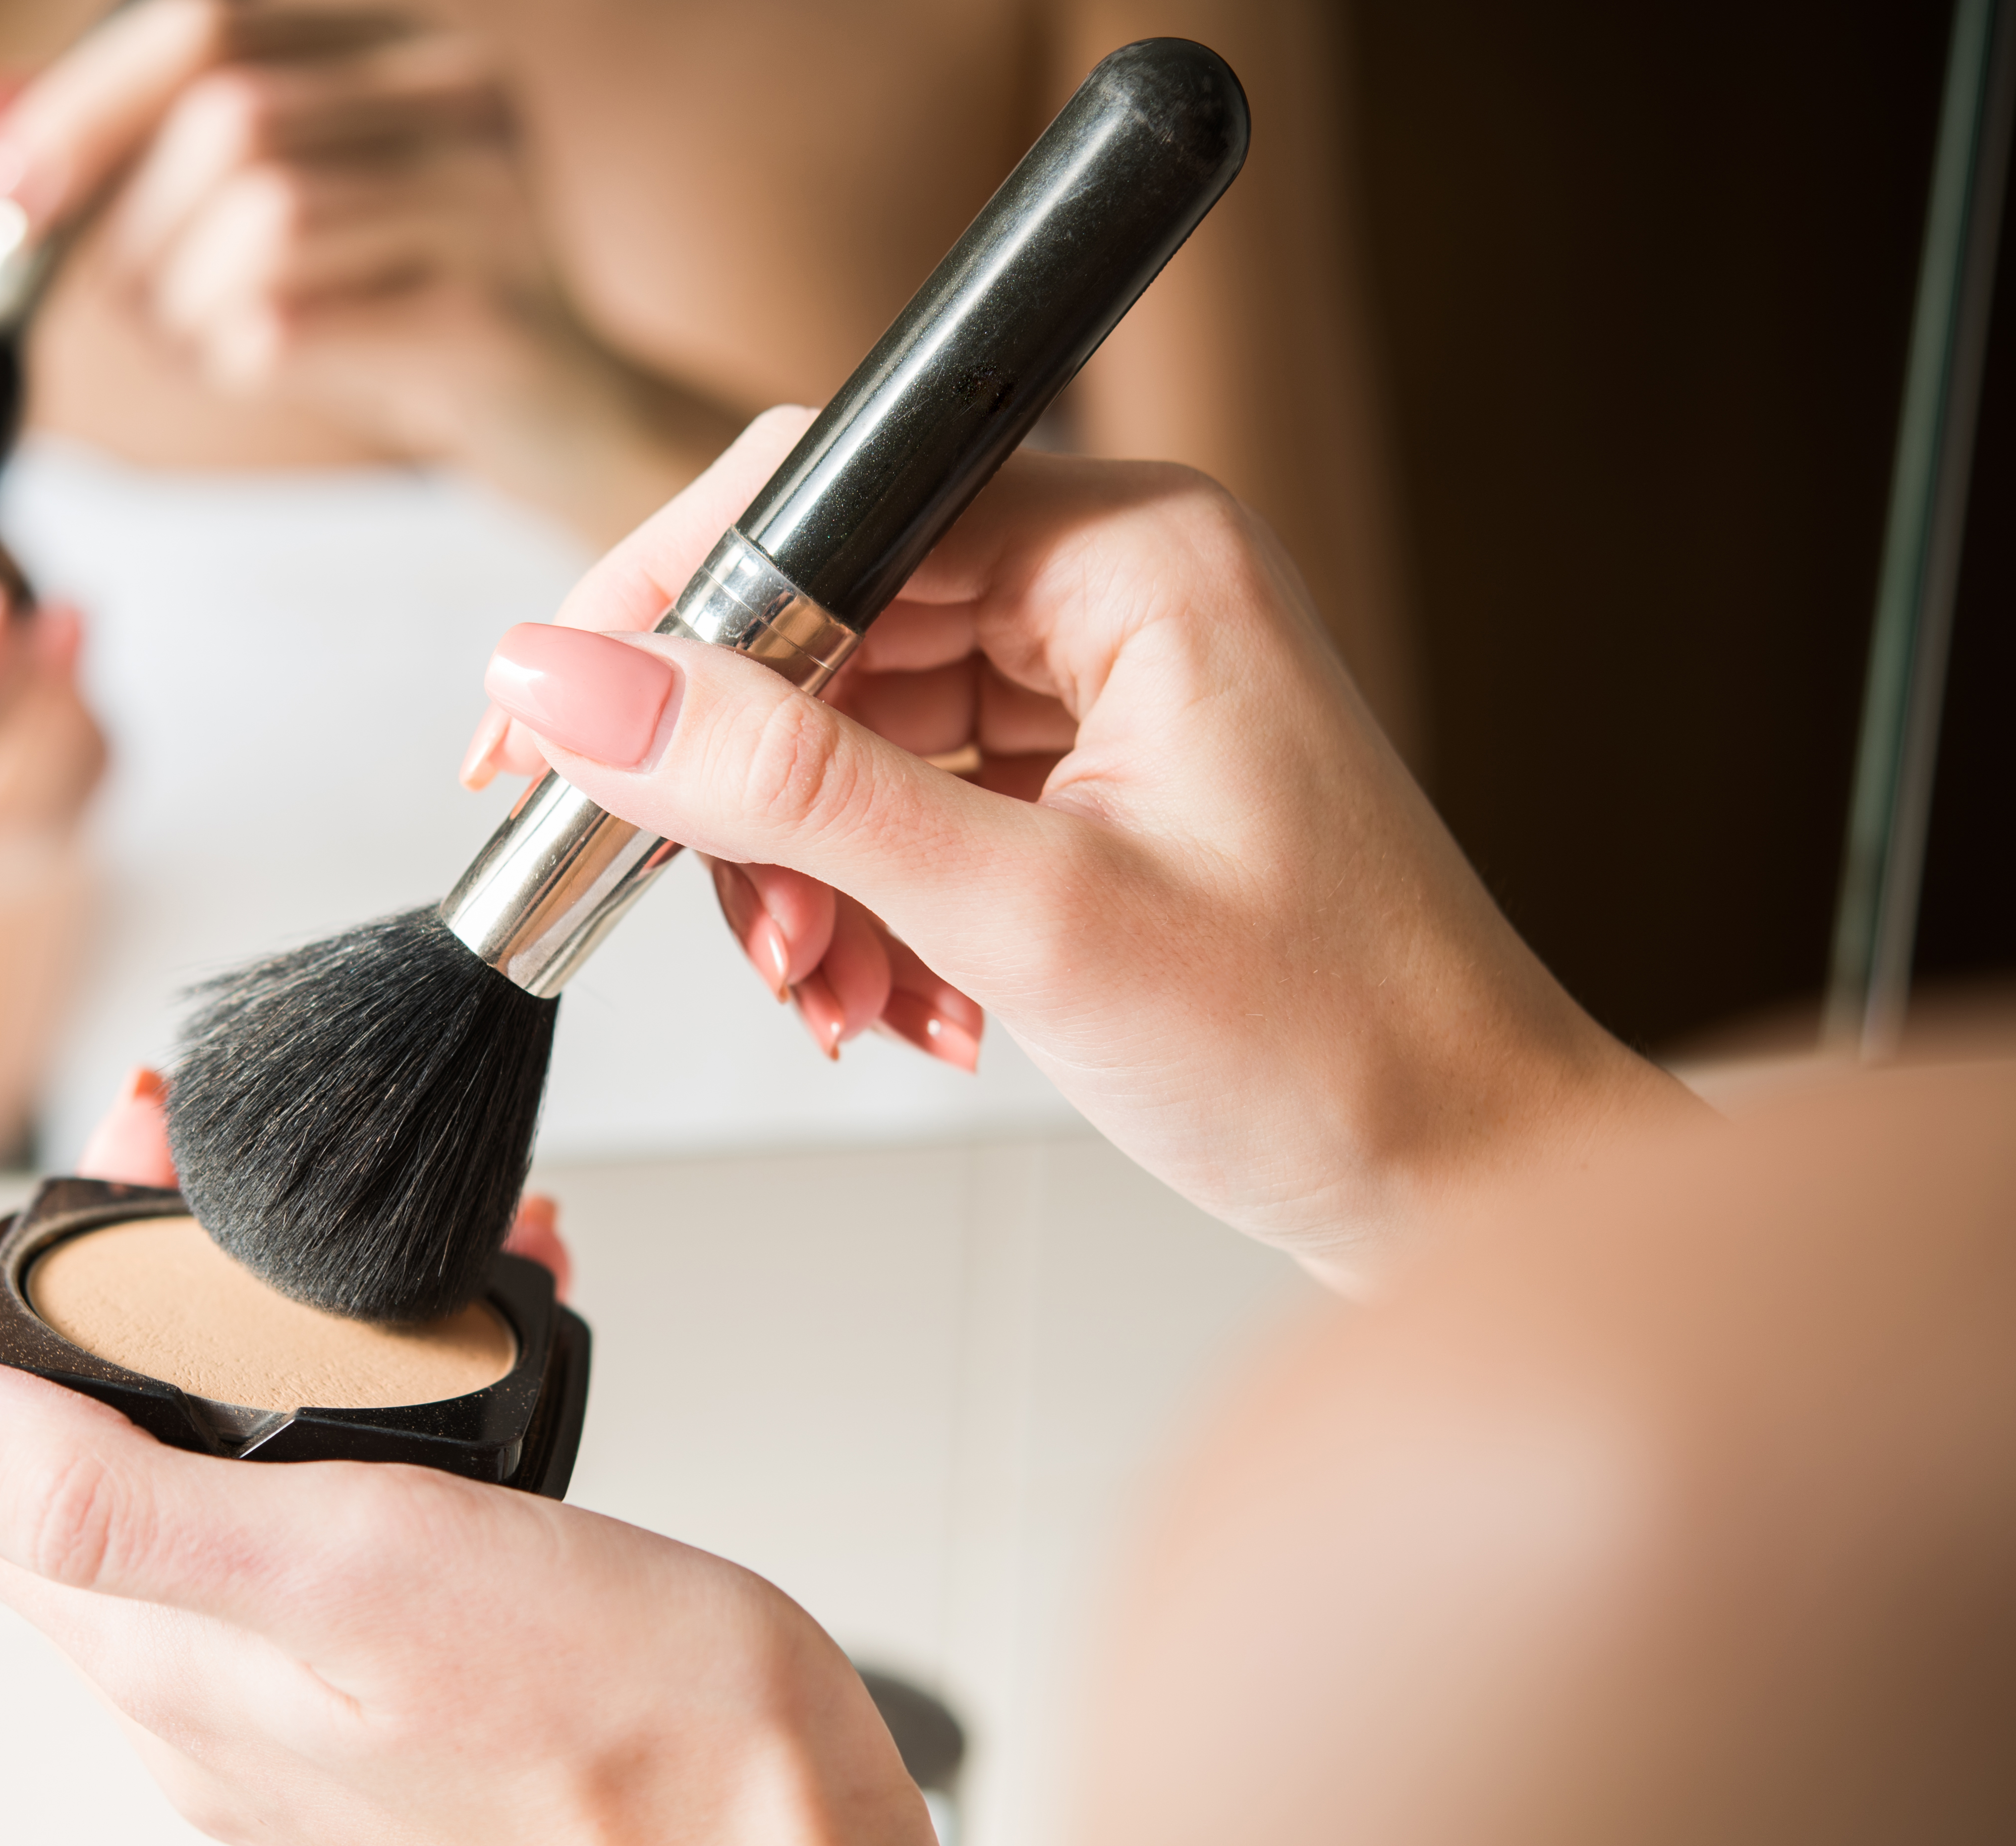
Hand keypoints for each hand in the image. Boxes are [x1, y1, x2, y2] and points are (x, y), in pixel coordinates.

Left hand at [0, 0, 740, 539]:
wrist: (559, 419)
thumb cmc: (388, 303)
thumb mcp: (242, 211)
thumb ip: (114, 149)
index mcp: (396, 35)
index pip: (203, 21)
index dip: (79, 106)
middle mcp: (460, 86)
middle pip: (228, 119)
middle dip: (134, 227)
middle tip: (122, 309)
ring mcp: (493, 196)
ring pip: (263, 220)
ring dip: (189, 305)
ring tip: (205, 345)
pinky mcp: (493, 313)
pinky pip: (299, 321)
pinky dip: (241, 357)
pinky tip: (259, 371)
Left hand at [0, 1067, 1001, 1845]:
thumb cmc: (619, 1753)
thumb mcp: (347, 1579)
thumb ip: (105, 1502)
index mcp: (154, 1650)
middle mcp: (199, 1666)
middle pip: (62, 1421)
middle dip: (92, 1246)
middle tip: (166, 1128)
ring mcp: (299, 1661)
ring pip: (205, 1436)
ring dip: (237, 1295)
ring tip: (325, 1202)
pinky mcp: (404, 1649)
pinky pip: (331, 1478)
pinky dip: (364, 1371)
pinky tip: (465, 1314)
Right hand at [461, 412, 1700, 1285]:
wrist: (1469, 1178)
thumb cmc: (1332, 1048)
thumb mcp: (1028, 915)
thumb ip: (788, 790)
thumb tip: (571, 685)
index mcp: (1137, 554)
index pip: (829, 497)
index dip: (664, 612)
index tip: (546, 729)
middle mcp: (1118, 588)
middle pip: (826, 627)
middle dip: (752, 799)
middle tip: (754, 938)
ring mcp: (1105, 685)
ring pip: (851, 733)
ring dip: (813, 881)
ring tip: (858, 1000)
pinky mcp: (1091, 776)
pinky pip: (910, 805)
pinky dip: (877, 911)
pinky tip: (914, 1004)